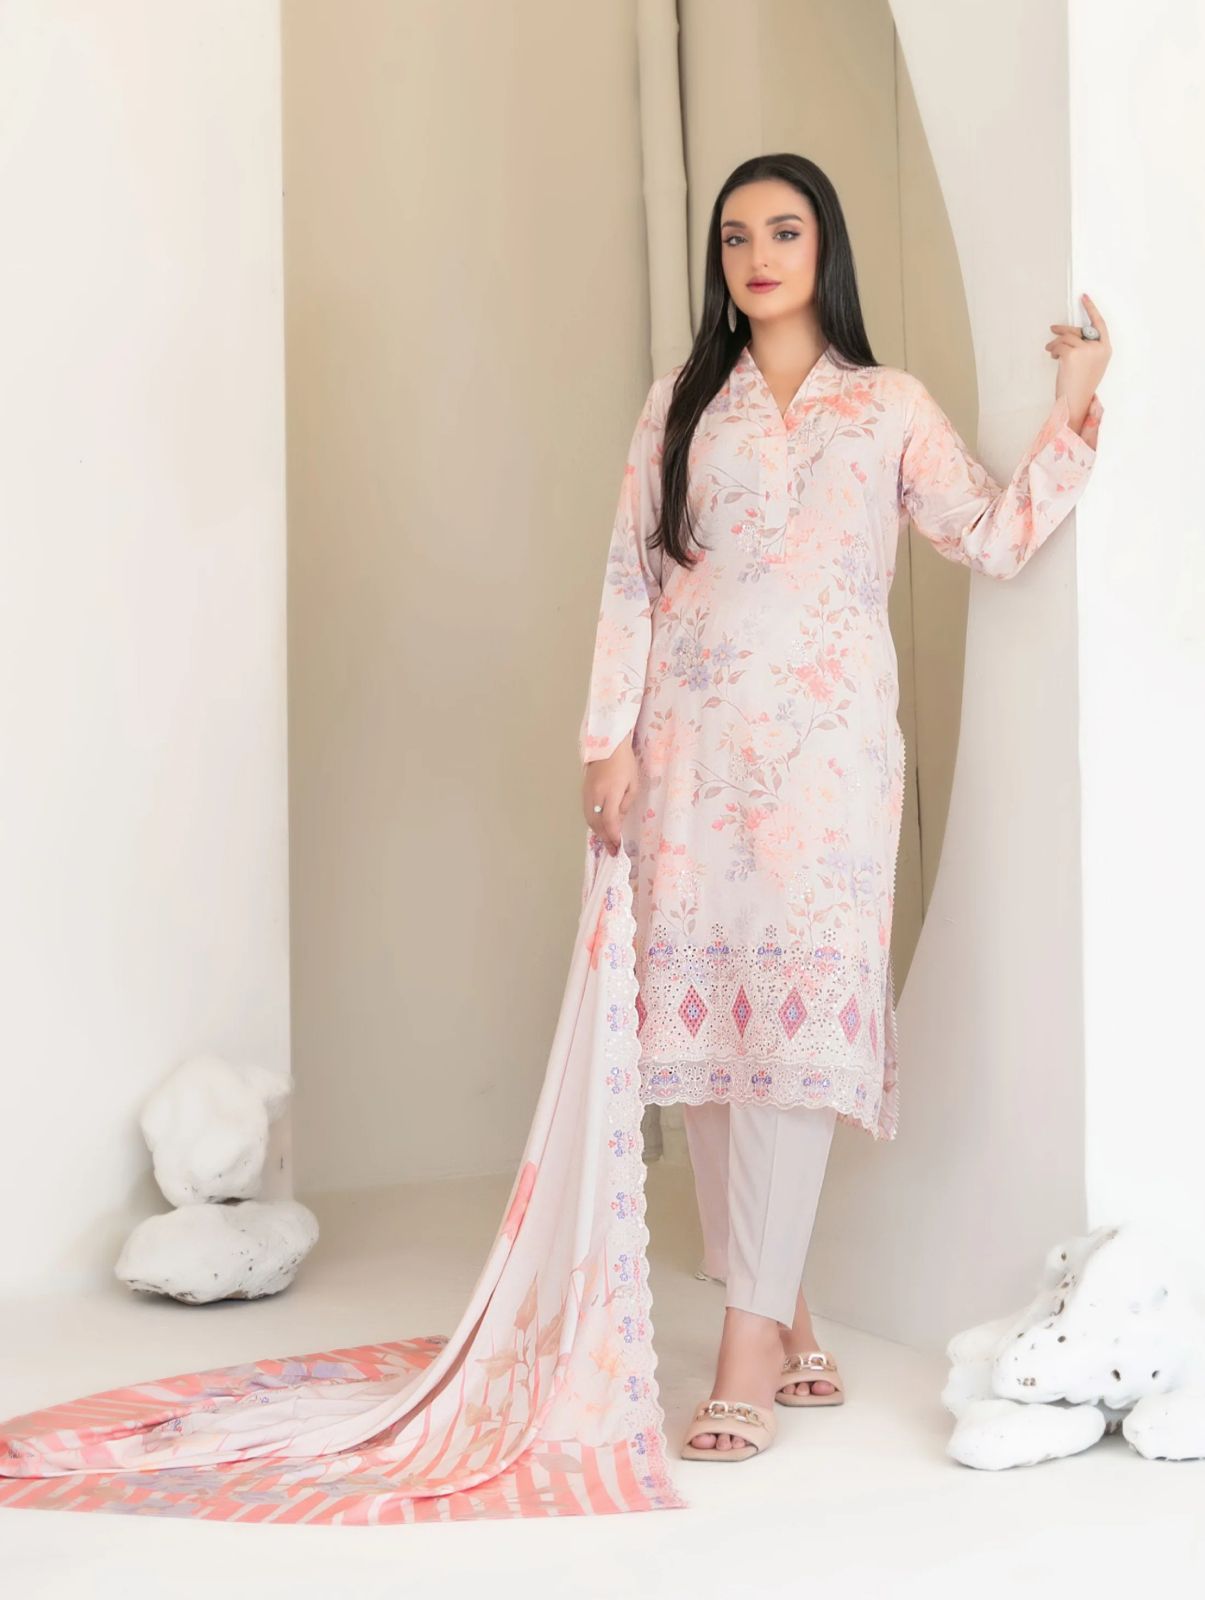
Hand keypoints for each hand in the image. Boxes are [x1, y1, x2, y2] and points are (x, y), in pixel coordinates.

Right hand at [581, 739, 636, 854]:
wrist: (606, 746)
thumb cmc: (624, 763)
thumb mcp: (632, 784)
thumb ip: (625, 804)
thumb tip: (619, 820)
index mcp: (610, 792)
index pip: (610, 820)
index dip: (613, 835)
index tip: (618, 846)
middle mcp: (596, 795)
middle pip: (597, 823)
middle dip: (605, 838)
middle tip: (612, 850)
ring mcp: (587, 794)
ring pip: (589, 820)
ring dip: (598, 833)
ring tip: (607, 842)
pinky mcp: (583, 792)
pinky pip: (586, 812)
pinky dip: (593, 823)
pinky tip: (600, 828)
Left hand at [1046, 292, 1110, 437]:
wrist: (1075, 402)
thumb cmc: (1079, 385)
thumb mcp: (1087, 364)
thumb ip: (1084, 348)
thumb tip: (1068, 334)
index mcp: (1105, 349)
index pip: (1099, 324)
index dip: (1091, 309)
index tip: (1084, 297)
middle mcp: (1099, 348)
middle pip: (1078, 330)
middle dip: (1063, 330)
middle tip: (1053, 329)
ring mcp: (1087, 350)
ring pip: (1067, 337)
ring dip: (1055, 343)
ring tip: (1050, 351)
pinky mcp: (1073, 354)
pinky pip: (1059, 345)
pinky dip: (1053, 350)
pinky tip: (1053, 358)